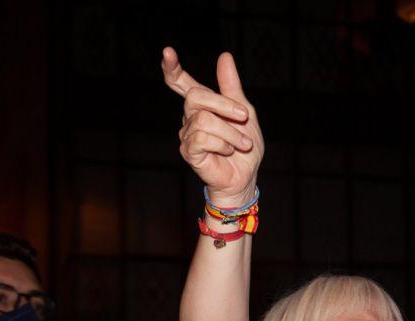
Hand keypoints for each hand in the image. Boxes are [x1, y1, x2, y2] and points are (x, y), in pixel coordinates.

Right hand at [161, 47, 263, 208]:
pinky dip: (222, 144)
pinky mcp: (188, 151)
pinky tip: (228, 151)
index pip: (179, 82)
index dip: (171, 67)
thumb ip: (232, 86)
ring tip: (242, 144)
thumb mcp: (244, 112)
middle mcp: (190, 116)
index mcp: (202, 104)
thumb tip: (224, 56)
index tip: (167, 51)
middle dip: (224, 105)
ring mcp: (187, 134)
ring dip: (230, 132)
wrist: (246, 175)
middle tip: (244, 117)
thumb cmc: (244, 146)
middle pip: (196, 96)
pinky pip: (202, 138)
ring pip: (204, 120)